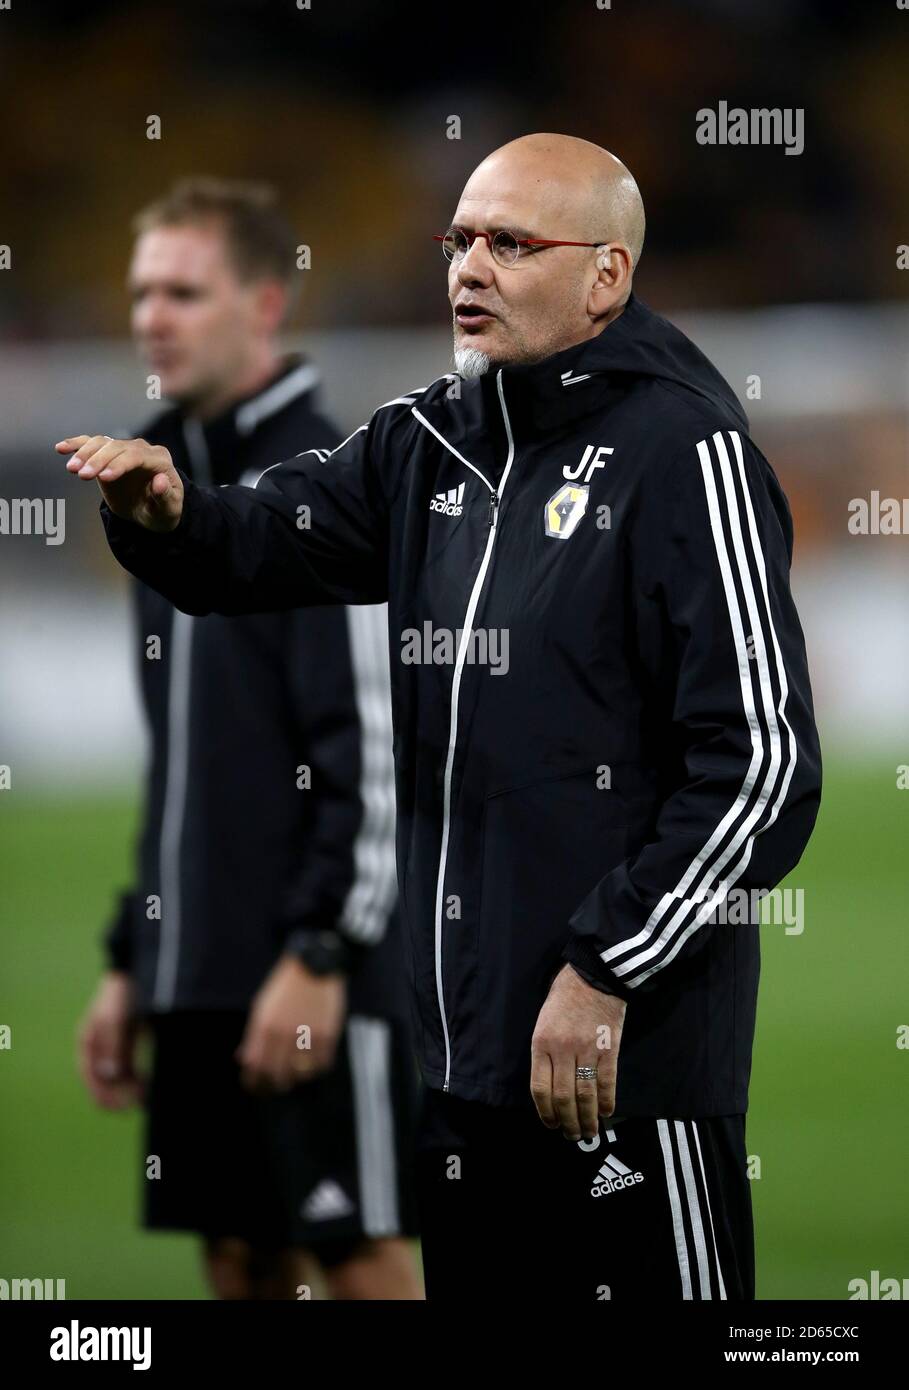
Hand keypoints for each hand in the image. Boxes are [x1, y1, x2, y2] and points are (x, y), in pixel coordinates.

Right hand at [55, 434, 183, 530]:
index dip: (119, 464)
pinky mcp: (108, 454)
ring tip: (72, 469)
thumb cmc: (163, 511)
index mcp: (160, 460)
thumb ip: (166, 496)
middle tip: (81, 475)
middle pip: (117, 448)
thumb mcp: (169, 511)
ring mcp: (124, 449)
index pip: (137, 456)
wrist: (153, 510)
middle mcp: (142, 449)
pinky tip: (61, 448)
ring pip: (102, 443)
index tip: (103, 478)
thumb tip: (159, 481)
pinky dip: (76, 444)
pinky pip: (92, 443)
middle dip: (98, 460)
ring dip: (85, 453)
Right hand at [77, 971, 144, 1109]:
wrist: (138, 971)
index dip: (103, 1095)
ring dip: (130, 1089)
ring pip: (119, 1077)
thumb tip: (110, 1076)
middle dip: (119, 1095)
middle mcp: (99, 1047)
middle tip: (137, 1106)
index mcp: (88, 1042)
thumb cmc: (122, 994)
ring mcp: (114, 1045)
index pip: (90, 1077)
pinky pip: (131, 1068)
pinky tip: (150, 1085)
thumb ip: (113, 1048)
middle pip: (105, 1080)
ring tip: (147, 1099)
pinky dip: (139, 1078)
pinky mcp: (131, 1042)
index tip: (119, 1108)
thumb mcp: (116, 1020)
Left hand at [236, 955, 345, 1092]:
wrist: (315, 965)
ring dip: (297, 1078)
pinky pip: (322, 1065)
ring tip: (297, 1072)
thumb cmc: (285, 988)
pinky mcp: (327, 1034)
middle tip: (277, 1085)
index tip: (255, 1087)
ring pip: (300, 1075)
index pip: (254, 1067)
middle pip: (276, 1076)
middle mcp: (283, 1034)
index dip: (253, 1082)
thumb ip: (253, 1036)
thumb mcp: (262, 1008)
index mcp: (264, 1027)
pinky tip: (314, 1063)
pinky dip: (317, 1068)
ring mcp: (306, 1035)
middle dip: (275, 1085)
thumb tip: (244, 1060)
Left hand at [530, 964, 626, 1140]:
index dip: (545, 1112)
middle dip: (567, 1122)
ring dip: (587, 1119)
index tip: (550, 1124)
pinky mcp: (609, 1049)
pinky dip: (607, 1102)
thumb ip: (544, 1052)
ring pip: (585, 1095)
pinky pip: (607, 1083)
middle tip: (571, 1135)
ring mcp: (587, 1050)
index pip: (540, 1088)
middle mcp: (562, 1050)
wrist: (594, 975)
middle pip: (563, 1098)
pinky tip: (606, 1112)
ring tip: (589, 1132)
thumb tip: (550, 1086)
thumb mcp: (543, 1021)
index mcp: (541, 1043)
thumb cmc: (564, 997)